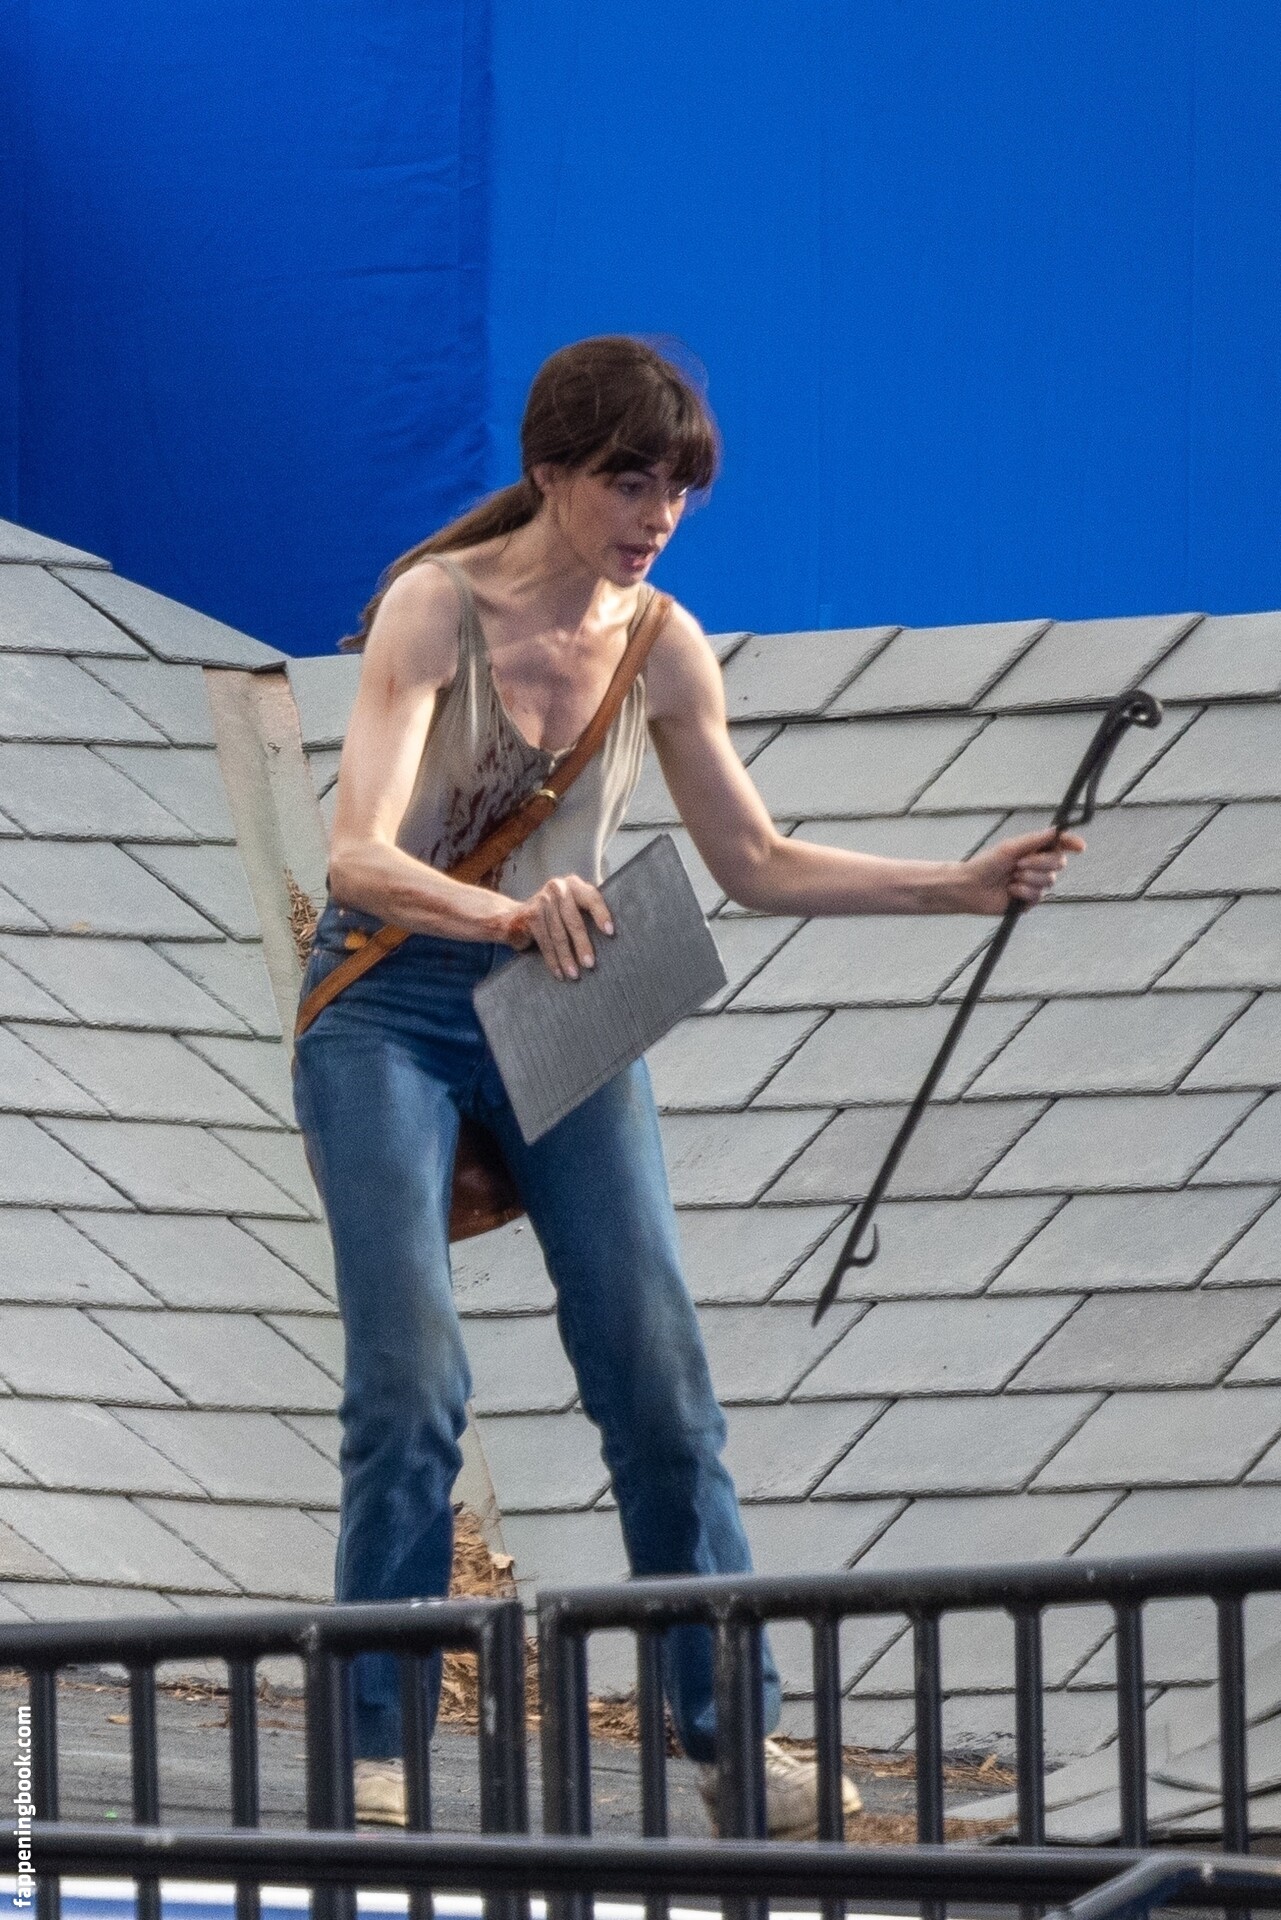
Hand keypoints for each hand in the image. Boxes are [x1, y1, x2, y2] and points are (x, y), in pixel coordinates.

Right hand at [505, 874, 614, 979]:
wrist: (515, 917)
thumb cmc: (555, 916)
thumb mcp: (572, 908)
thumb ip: (589, 913)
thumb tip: (615, 936)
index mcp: (575, 885)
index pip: (591, 898)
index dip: (601, 914)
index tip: (610, 932)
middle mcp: (558, 888)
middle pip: (574, 920)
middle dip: (582, 944)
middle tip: (590, 964)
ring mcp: (541, 900)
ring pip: (558, 934)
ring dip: (567, 958)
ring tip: (575, 975)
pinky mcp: (530, 915)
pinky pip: (544, 941)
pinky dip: (552, 960)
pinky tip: (559, 973)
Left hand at [957, 829, 1085, 914]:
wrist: (970, 887)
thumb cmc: (986, 864)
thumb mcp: (1010, 847)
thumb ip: (1035, 840)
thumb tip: (1056, 830)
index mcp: (1034, 850)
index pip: (1059, 846)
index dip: (1071, 844)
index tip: (1080, 847)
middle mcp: (1037, 867)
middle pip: (1058, 863)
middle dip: (1039, 863)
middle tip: (1018, 864)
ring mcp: (1034, 884)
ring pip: (1048, 881)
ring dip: (1028, 878)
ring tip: (1010, 878)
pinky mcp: (1028, 901)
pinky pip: (1037, 896)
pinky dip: (1022, 892)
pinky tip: (1009, 891)